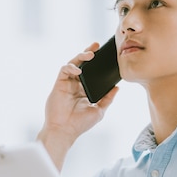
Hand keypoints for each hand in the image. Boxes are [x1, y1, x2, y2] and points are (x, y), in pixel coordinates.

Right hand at [38, 43, 118, 168]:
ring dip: (81, 56)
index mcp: (85, 89)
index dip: (98, 63)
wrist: (65, 130)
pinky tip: (78, 69)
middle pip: (82, 63)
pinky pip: (64, 70)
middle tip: (97, 45)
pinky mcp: (59, 83)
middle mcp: (76, 84)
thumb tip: (117, 88)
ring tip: (91, 53)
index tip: (107, 55)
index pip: (92, 72)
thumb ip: (108, 98)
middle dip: (89, 52)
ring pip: (73, 63)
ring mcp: (67, 83)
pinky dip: (71, 67)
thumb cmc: (80, 123)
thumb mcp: (99, 110)